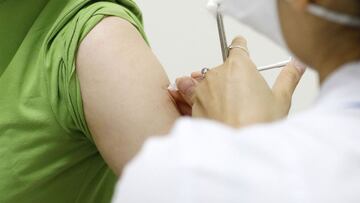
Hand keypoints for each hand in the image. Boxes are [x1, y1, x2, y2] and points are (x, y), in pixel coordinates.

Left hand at [172, 36, 305, 126]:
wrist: (237, 145)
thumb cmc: (257, 124)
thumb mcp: (280, 100)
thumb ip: (288, 77)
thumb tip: (296, 65)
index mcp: (239, 66)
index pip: (237, 46)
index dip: (240, 47)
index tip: (241, 46)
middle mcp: (218, 73)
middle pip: (224, 68)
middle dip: (232, 77)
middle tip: (244, 95)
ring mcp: (204, 87)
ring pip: (210, 81)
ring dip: (216, 88)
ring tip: (231, 107)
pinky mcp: (194, 101)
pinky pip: (193, 92)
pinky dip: (199, 95)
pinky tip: (210, 105)